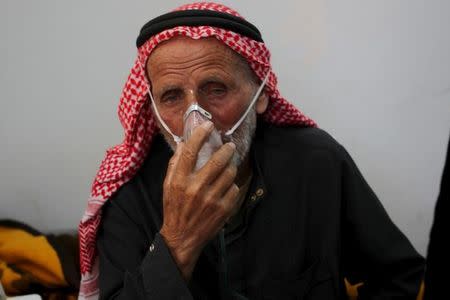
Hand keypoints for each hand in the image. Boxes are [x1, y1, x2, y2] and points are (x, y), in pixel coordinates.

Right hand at [159, 121, 239, 280]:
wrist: (182, 238)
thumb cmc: (174, 209)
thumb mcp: (168, 186)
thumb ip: (175, 164)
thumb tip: (182, 143)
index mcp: (179, 180)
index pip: (190, 151)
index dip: (200, 135)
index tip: (208, 125)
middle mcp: (195, 188)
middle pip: (217, 160)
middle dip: (226, 149)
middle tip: (229, 146)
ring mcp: (212, 199)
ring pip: (229, 173)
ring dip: (230, 167)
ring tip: (227, 168)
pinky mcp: (224, 209)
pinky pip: (234, 188)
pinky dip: (231, 186)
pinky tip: (225, 188)